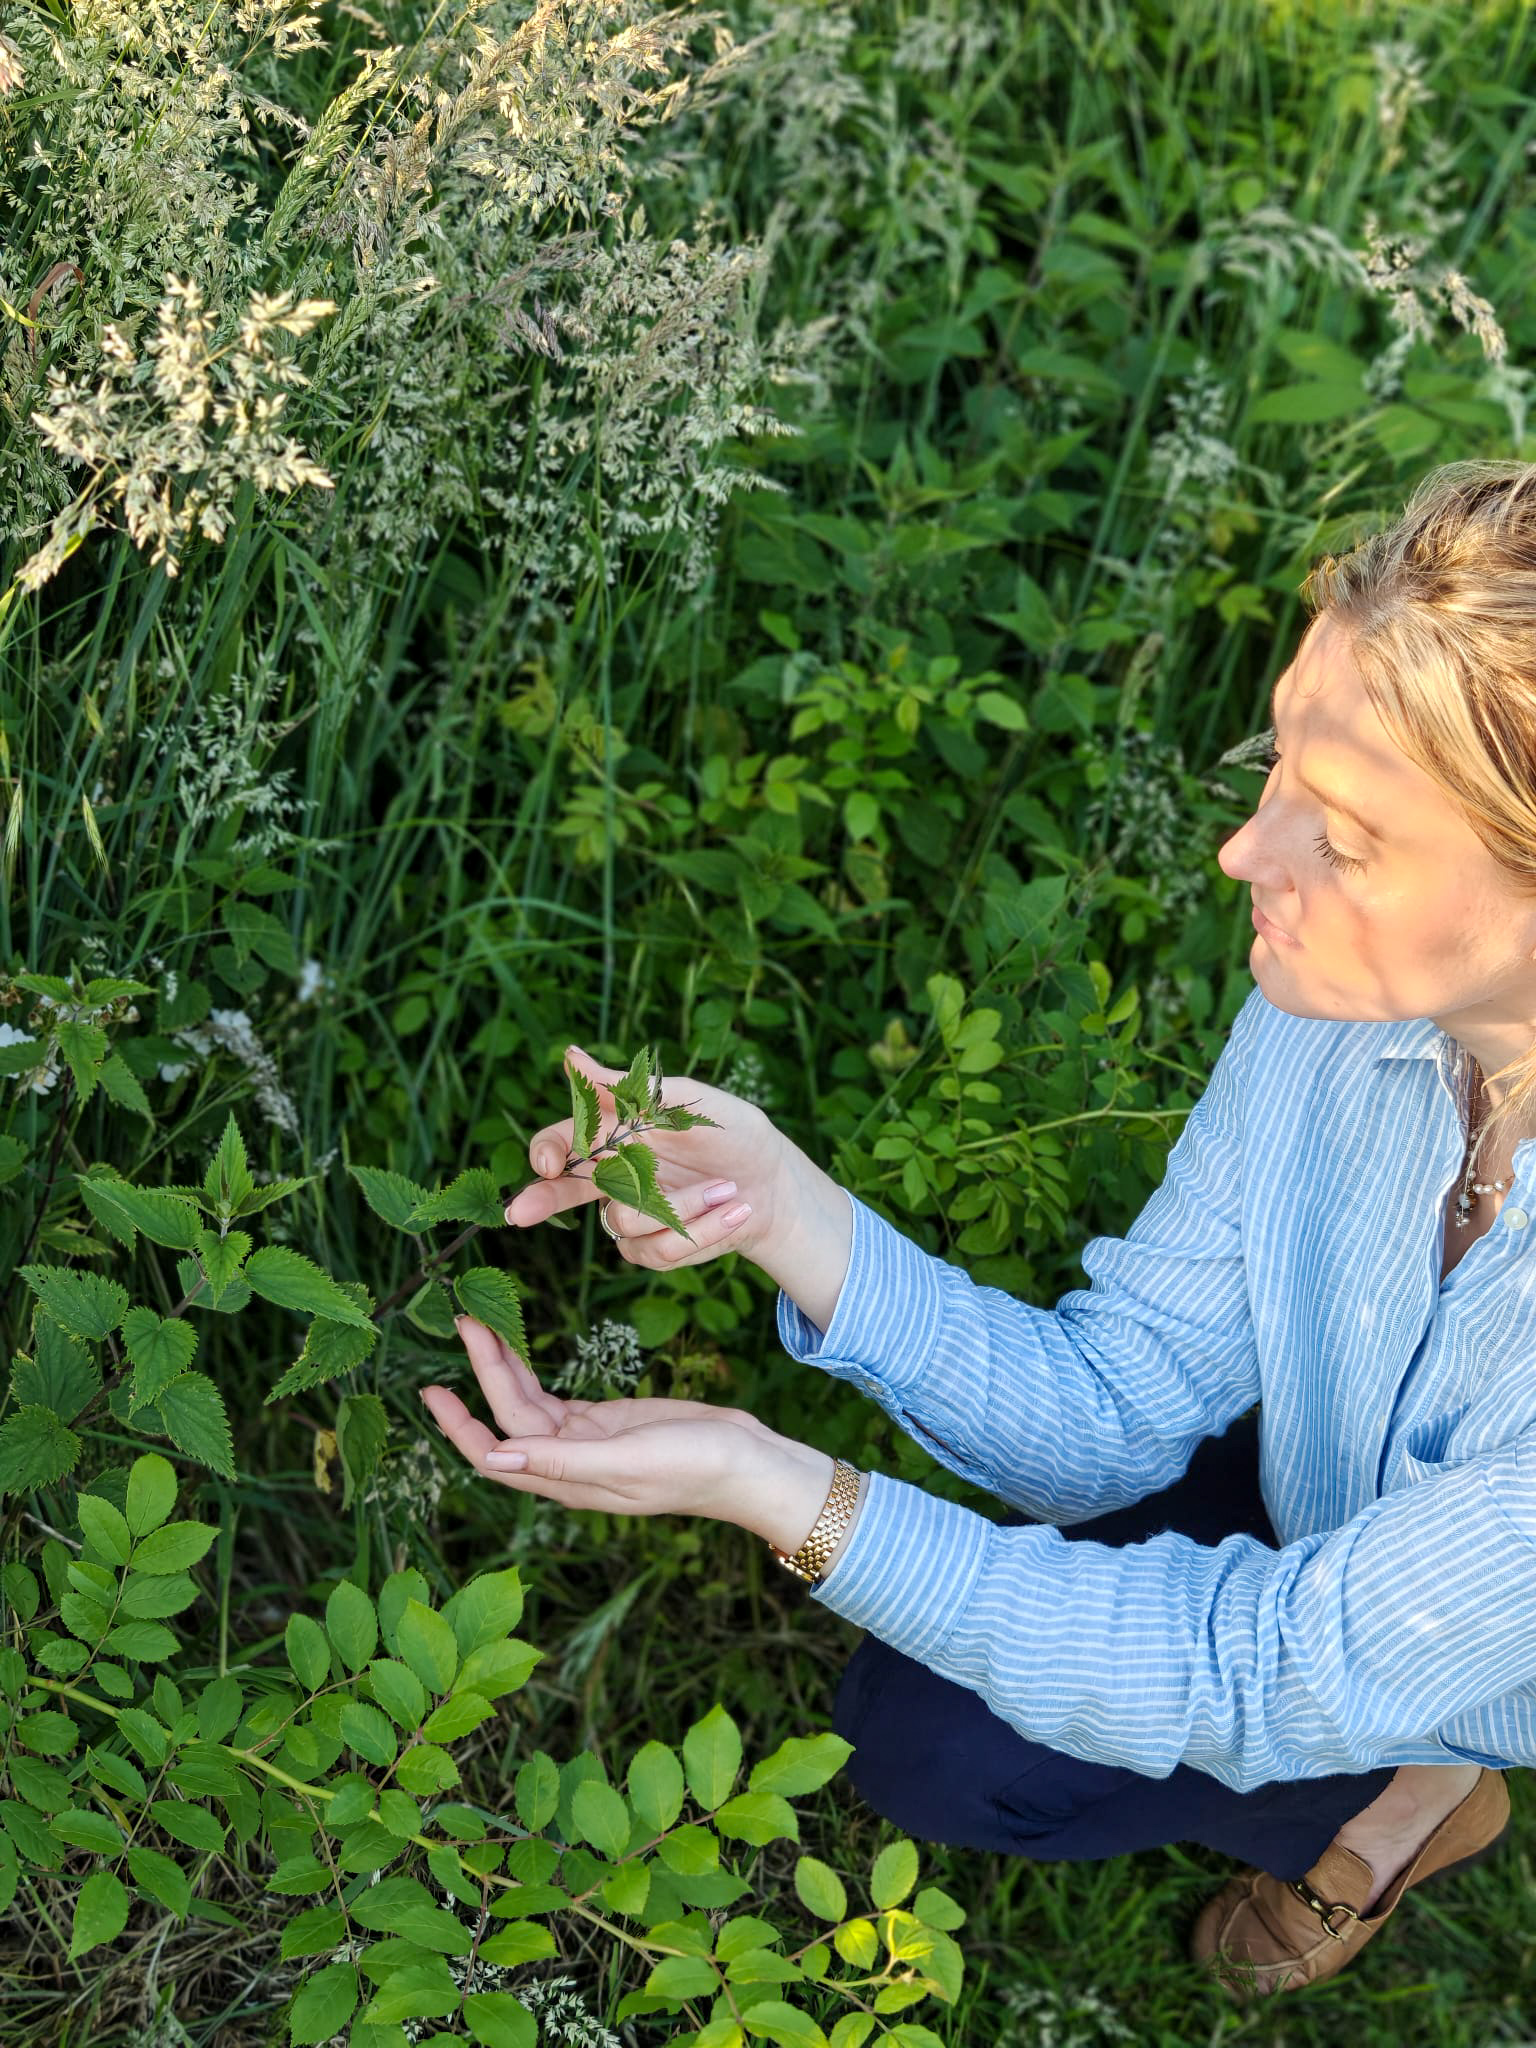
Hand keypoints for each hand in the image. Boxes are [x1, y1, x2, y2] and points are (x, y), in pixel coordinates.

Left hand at [420, 1313, 783, 1523]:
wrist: (749, 1463)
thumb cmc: (696, 1467)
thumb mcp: (628, 1459)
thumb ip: (560, 1461)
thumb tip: (493, 1456)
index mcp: (567, 1482)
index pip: (494, 1455)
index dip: (459, 1427)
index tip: (430, 1390)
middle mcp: (568, 1466)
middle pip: (508, 1419)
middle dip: (482, 1375)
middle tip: (465, 1322)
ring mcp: (587, 1444)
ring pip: (528, 1406)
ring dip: (503, 1371)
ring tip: (482, 1326)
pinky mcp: (607, 1423)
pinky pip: (554, 1401)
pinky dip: (532, 1376)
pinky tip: (517, 1355)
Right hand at [504, 1044, 798, 1270]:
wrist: (776, 1185)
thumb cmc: (735, 1134)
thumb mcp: (686, 1102)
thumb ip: (627, 1087)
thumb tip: (570, 1055)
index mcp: (615, 1133)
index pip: (564, 1139)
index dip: (547, 1150)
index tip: (545, 1162)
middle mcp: (614, 1174)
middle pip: (560, 1189)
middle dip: (540, 1200)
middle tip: (519, 1213)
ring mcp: (631, 1214)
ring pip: (623, 1222)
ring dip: (684, 1207)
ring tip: (727, 1189)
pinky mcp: (652, 1249)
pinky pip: (654, 1251)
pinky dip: (700, 1230)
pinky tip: (731, 1212)